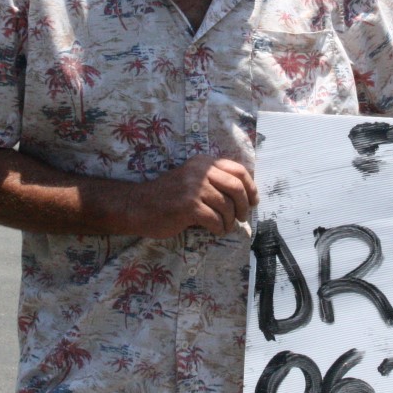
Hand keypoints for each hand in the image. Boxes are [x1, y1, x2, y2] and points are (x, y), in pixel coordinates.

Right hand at [134, 155, 257, 237]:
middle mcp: (199, 172)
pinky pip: (215, 220)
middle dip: (245, 205)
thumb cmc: (167, 196)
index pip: (238, 170)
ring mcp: (193, 188)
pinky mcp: (188, 206)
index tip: (253, 200)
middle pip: (236, 187)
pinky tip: (216, 230)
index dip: (251, 186)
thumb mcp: (191, 179)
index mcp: (203, 163)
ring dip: (230, 220)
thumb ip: (213, 181)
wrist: (138, 206)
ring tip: (225, 226)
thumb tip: (244, 195)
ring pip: (227, 206)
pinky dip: (220, 228)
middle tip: (243, 217)